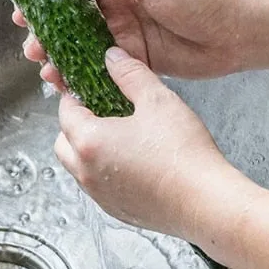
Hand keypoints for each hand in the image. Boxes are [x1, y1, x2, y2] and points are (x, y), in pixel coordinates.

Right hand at [14, 0, 249, 85]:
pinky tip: (66, 84)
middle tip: (32, 47)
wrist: (239, 31)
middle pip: (71, 23)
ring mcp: (125, 38)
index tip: (24, 11)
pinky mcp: (135, 63)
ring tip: (45, 69)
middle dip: (47, 35)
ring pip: (82, 49)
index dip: (46, 1)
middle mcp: (118, 9)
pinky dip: (82, 76)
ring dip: (60, 58)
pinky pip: (102, 70)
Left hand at [54, 46, 236, 239]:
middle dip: (75, 125)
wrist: (205, 203)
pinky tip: (132, 162)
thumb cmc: (182, 154)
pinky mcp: (115, 211)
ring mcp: (98, 195)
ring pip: (77, 167)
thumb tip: (113, 58)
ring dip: (87, 150)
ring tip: (119, 136)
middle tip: (101, 111)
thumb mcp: (158, 100)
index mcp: (88, 141)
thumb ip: (130, 74)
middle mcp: (85, 171)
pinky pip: (97, 187)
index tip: (88, 88)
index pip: (65, 112)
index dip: (75, 96)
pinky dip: (104, 172)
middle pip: (63, 142)